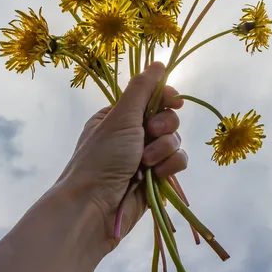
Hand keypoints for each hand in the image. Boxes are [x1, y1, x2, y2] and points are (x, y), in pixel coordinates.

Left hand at [57, 62, 186, 250]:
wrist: (94, 208)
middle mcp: (132, 135)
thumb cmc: (102, 158)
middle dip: (163, 127)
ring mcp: (145, 157)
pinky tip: (156, 175)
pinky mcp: (156, 178)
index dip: (166, 98)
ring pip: (175, 141)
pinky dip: (170, 167)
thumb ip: (142, 89)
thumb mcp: (120, 117)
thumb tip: (159, 63)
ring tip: (146, 163)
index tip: (174, 101)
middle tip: (149, 134)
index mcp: (119, 117)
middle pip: (168, 118)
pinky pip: (177, 162)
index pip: (152, 97)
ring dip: (164, 149)